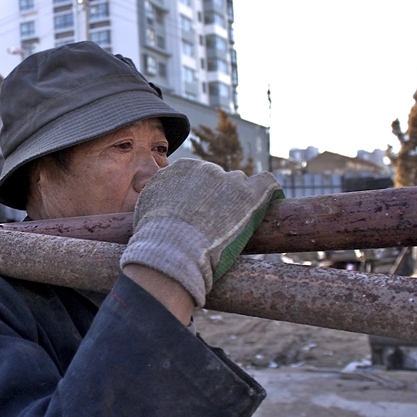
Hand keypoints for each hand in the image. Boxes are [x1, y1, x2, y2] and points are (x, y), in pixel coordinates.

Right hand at [120, 158, 282, 308]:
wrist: (172, 248)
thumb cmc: (155, 236)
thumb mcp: (146, 208)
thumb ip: (156, 198)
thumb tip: (158, 202)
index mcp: (182, 169)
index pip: (198, 177)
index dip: (199, 198)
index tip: (198, 215)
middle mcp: (206, 168)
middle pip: (220, 180)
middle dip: (219, 199)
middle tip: (216, 226)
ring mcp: (229, 180)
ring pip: (240, 185)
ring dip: (239, 202)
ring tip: (236, 226)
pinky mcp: (250, 194)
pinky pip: (267, 183)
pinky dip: (269, 192)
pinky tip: (270, 203)